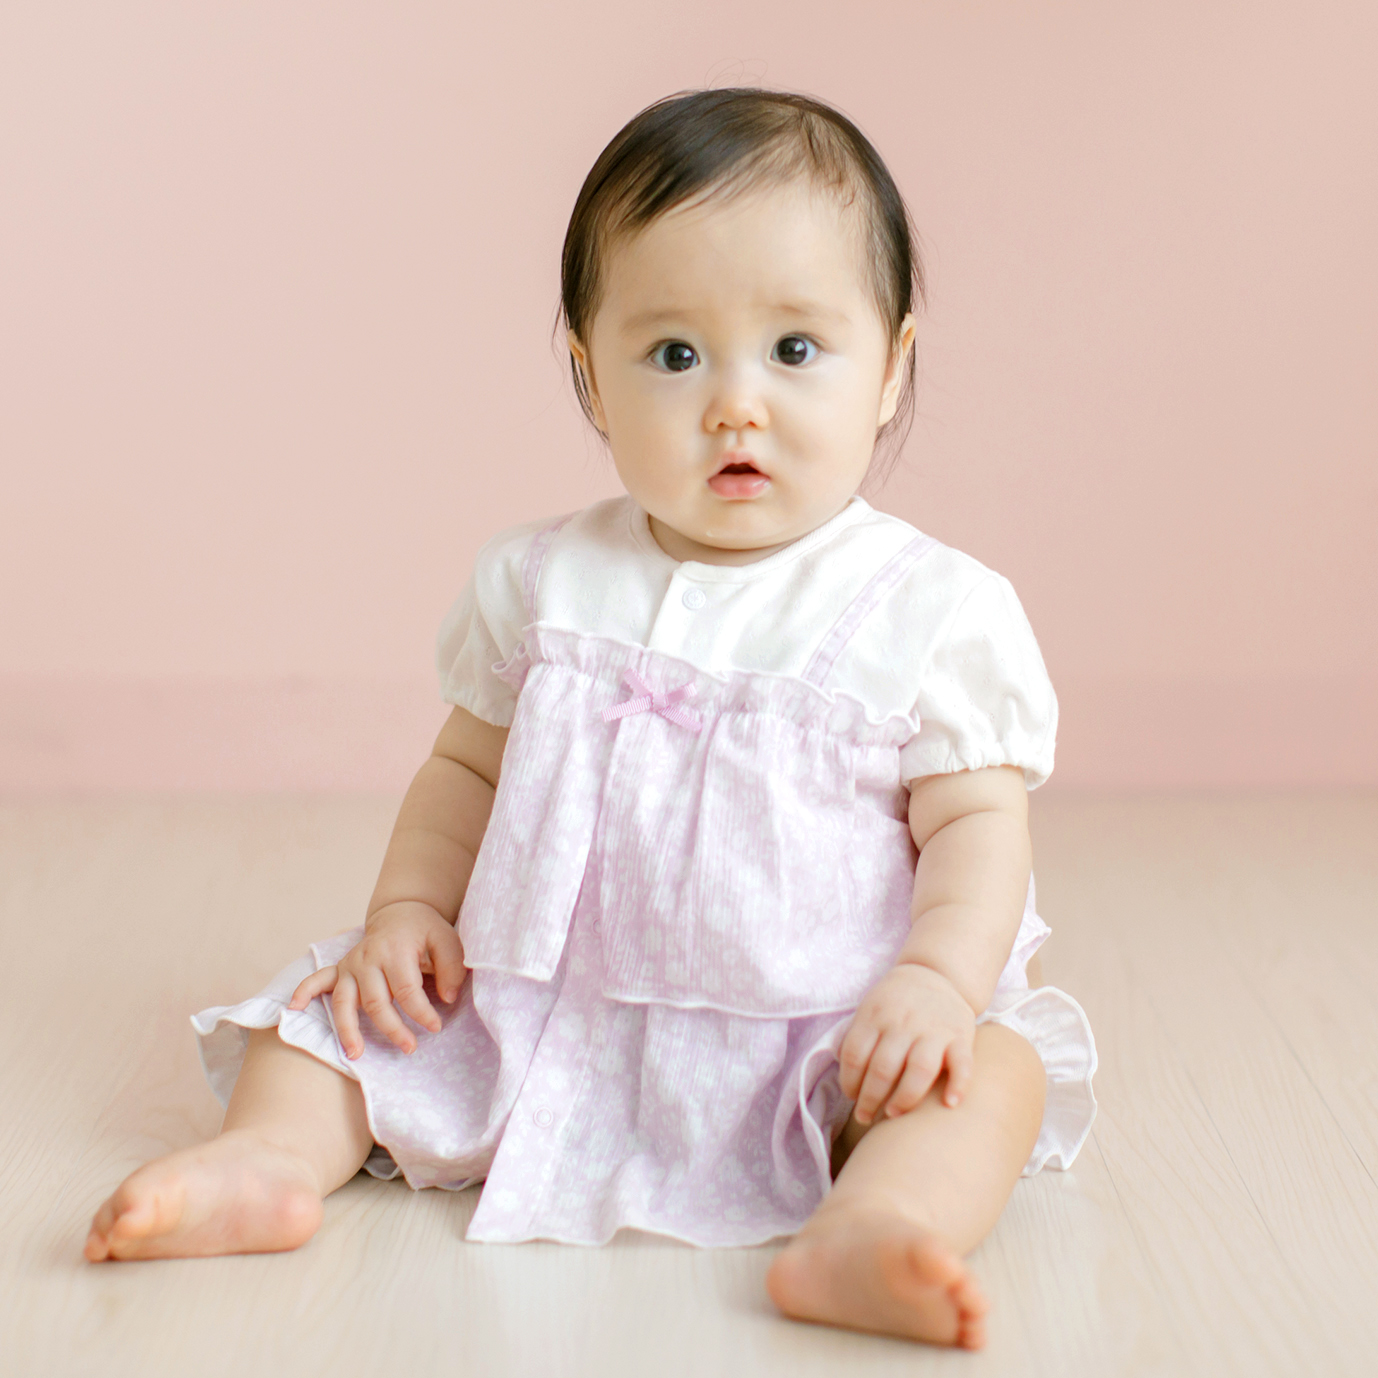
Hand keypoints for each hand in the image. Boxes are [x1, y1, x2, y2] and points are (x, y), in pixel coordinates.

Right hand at [288, 901, 466, 1058]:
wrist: (402, 912)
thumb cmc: (426, 931)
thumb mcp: (448, 940)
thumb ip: (452, 968)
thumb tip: (447, 998)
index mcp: (396, 951)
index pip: (407, 991)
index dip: (421, 1014)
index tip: (435, 1027)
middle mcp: (368, 958)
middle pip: (376, 1002)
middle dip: (392, 1029)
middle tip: (409, 1048)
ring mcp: (351, 964)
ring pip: (344, 1001)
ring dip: (348, 1029)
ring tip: (355, 1055)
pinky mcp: (340, 968)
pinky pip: (317, 980)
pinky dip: (304, 993)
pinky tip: (294, 1009)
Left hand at [838, 962, 976, 1123]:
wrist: (935, 973)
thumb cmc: (895, 1003)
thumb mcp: (870, 1009)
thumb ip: (859, 1039)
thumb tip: (849, 1083)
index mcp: (875, 1015)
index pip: (855, 1055)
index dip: (849, 1082)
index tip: (852, 1096)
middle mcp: (903, 1022)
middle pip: (883, 1068)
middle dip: (870, 1099)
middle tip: (866, 1116)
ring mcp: (933, 1029)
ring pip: (919, 1070)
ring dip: (905, 1098)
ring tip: (894, 1114)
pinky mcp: (961, 1036)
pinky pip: (962, 1064)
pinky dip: (958, 1085)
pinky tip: (949, 1104)